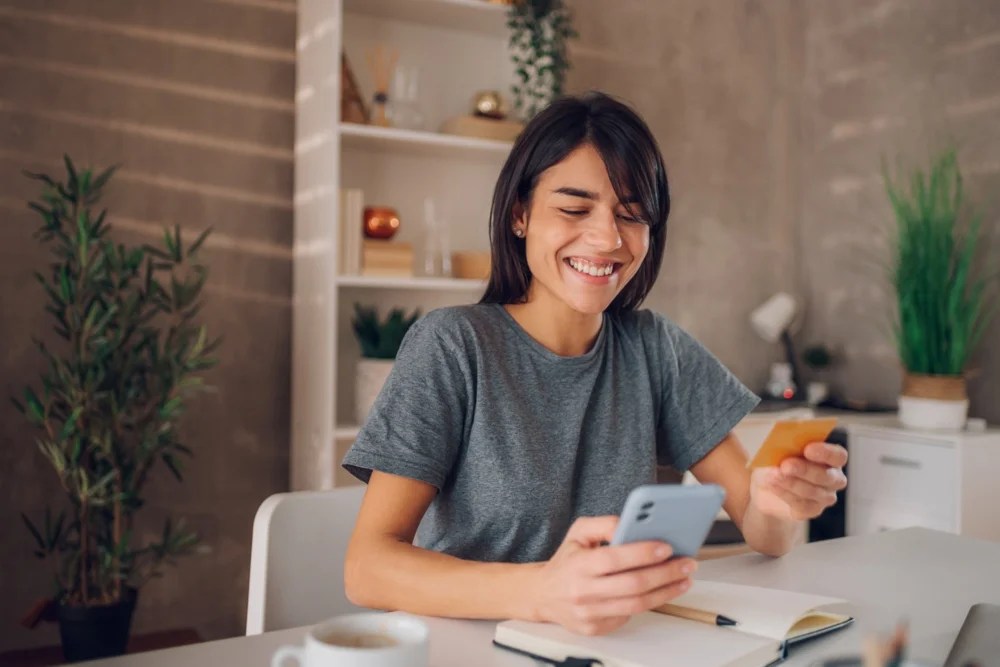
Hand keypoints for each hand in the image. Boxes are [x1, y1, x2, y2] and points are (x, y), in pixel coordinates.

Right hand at [530, 516, 696, 635]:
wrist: (543, 594)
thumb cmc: (567, 561)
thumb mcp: (578, 532)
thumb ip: (604, 524)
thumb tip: (630, 524)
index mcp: (578, 565)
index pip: (614, 559)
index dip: (643, 553)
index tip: (667, 547)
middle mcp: (583, 591)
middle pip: (633, 585)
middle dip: (665, 573)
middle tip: (686, 563)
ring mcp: (589, 613)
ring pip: (636, 604)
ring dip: (666, 591)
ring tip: (683, 579)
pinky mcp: (596, 628)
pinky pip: (628, 615)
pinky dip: (649, 602)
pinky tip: (662, 590)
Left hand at [750, 442, 847, 520]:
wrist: (766, 487)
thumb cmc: (777, 462)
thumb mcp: (778, 450)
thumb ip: (785, 447)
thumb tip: (782, 446)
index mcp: (831, 457)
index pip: (838, 456)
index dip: (826, 453)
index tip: (808, 449)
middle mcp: (833, 478)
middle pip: (827, 476)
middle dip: (805, 470)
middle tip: (786, 465)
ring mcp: (825, 496)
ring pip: (813, 491)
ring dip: (791, 482)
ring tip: (773, 475)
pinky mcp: (812, 510)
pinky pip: (802, 505)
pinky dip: (785, 493)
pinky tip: (773, 485)